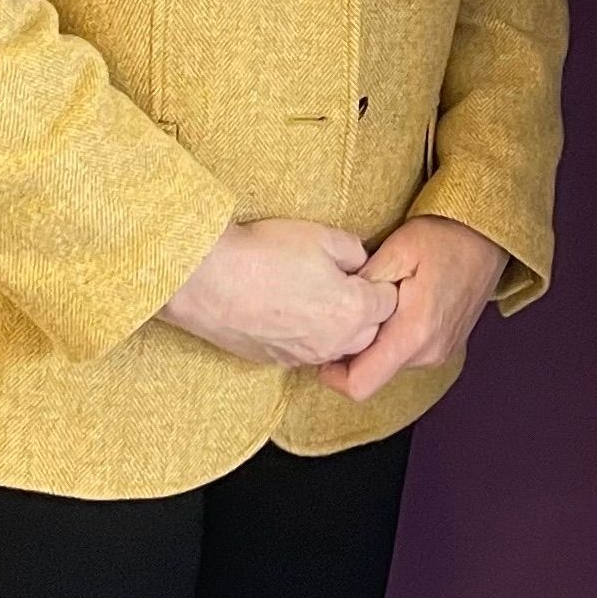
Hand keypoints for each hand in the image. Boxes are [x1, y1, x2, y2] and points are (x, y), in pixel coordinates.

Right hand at [162, 219, 398, 367]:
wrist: (206, 278)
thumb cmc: (265, 253)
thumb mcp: (322, 236)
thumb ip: (355, 251)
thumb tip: (360, 263)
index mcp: (354, 310)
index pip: (390, 302)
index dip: (379, 283)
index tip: (365, 271)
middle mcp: (334, 342)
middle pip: (370, 332)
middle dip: (365, 311)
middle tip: (343, 284)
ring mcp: (304, 356)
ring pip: (338, 348)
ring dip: (337, 328)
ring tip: (314, 299)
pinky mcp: (276, 361)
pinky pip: (306, 353)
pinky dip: (306, 337)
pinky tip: (287, 313)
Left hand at [318, 216, 507, 401]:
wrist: (485, 236)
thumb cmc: (443, 238)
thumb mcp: (395, 251)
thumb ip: (362, 286)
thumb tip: (335, 309)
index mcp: (413, 334)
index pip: (360, 384)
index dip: (332, 375)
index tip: (321, 347)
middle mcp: (428, 353)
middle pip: (372, 374)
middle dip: (351, 351)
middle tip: (342, 314)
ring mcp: (440, 353)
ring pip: (388, 364)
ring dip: (373, 341)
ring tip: (370, 305)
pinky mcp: (444, 347)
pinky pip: (406, 354)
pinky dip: (391, 338)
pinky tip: (391, 308)